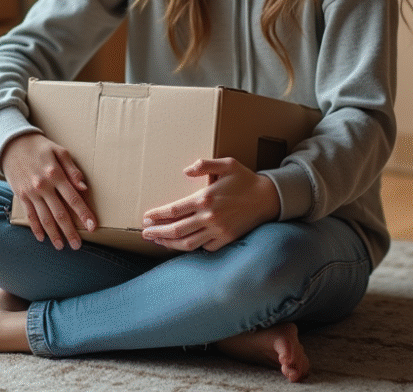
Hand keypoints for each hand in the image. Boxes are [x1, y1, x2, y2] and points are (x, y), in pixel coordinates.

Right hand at [0, 132, 96, 250]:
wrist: (12, 143)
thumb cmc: (40, 147)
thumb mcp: (60, 151)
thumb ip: (72, 170)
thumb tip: (83, 187)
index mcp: (56, 174)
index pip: (73, 199)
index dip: (84, 214)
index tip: (92, 227)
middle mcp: (43, 186)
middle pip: (59, 213)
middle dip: (70, 231)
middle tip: (77, 245)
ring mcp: (31, 192)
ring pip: (44, 218)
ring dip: (53, 234)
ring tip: (61, 247)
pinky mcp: (21, 195)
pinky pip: (30, 215)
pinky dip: (36, 228)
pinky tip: (42, 238)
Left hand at [140, 158, 280, 252]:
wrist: (268, 198)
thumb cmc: (245, 179)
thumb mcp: (227, 164)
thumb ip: (204, 165)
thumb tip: (185, 170)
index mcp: (205, 198)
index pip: (173, 210)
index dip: (157, 216)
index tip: (146, 218)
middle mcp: (209, 217)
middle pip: (176, 230)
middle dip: (157, 233)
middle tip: (144, 234)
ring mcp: (218, 230)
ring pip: (187, 243)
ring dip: (169, 244)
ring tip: (157, 241)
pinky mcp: (226, 239)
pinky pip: (204, 247)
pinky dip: (191, 247)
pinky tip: (182, 244)